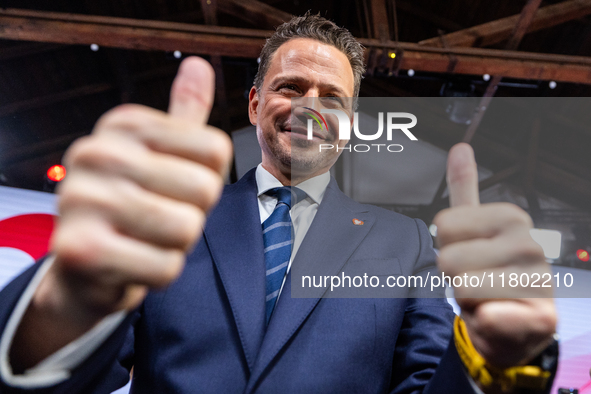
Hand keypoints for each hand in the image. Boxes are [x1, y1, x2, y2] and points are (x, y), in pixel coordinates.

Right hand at [11, 57, 231, 369]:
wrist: (85, 263)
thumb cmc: (136, 203)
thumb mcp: (160, 153)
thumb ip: (183, 114)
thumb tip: (199, 64)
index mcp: (124, 122)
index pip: (217, 150)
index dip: (207, 179)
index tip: (172, 187)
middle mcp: (96, 151)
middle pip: (205, 190)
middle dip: (192, 215)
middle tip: (156, 218)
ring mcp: (81, 199)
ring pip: (186, 230)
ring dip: (175, 246)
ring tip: (143, 238)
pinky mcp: (79, 250)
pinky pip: (165, 267)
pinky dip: (158, 273)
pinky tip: (130, 263)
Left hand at [433, 143, 555, 367]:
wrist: (515, 327)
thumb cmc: (488, 276)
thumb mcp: (474, 230)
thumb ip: (464, 188)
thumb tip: (459, 147)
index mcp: (510, 217)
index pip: (443, 225)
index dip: (447, 246)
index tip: (469, 255)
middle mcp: (530, 243)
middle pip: (447, 258)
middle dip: (454, 276)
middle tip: (477, 280)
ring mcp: (539, 280)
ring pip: (462, 288)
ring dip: (468, 301)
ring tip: (488, 298)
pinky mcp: (541, 317)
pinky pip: (488, 317)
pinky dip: (484, 323)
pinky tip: (500, 318)